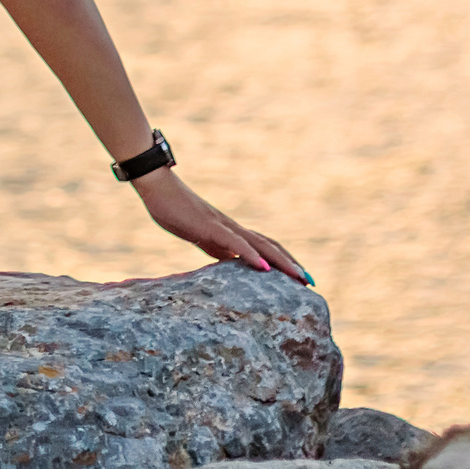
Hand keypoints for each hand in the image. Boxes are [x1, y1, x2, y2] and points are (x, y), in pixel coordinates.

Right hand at [132, 168, 310, 284]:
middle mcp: (232, 227)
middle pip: (270, 245)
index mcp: (230, 231)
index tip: (299, 277)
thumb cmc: (174, 210)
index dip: (283, 260)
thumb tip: (230, 263)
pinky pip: (235, 242)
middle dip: (291, 264)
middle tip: (310, 281)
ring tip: (299, 276)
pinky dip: (252, 255)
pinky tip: (265, 267)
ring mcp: (223, 226)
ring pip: (259, 244)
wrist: (158, 187)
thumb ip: (216, 248)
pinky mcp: (210, 226)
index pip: (264, 246)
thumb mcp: (199, 236)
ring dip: (281, 261)